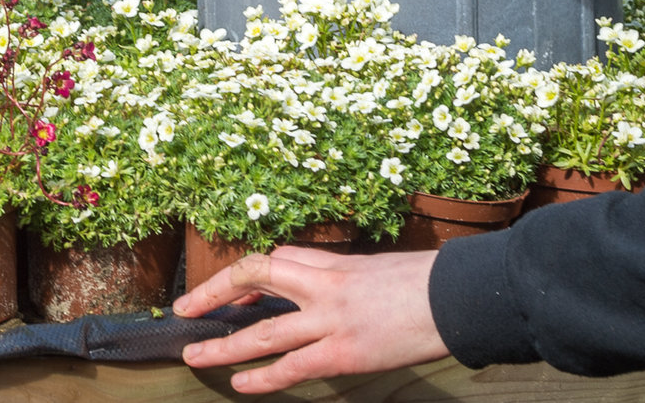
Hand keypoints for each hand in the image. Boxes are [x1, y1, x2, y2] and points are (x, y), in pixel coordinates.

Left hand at [174, 246, 449, 393]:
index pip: (273, 260)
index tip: (228, 293)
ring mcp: (331, 319)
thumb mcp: (373, 270)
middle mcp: (323, 285)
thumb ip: (338, 281)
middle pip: (253, 278)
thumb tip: (315, 297)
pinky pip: (291, 366)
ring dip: (223, 347)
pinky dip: (262, 378)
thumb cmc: (425, 284)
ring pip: (262, 332)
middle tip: (185, 312)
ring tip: (194, 358)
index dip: (243, 276)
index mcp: (332, 263)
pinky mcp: (344, 352)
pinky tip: (241, 385)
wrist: (459, 297)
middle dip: (212, 296)